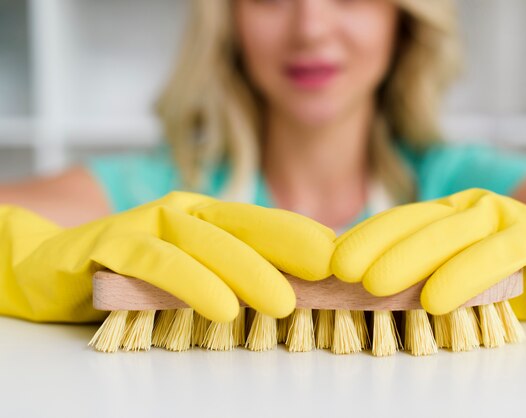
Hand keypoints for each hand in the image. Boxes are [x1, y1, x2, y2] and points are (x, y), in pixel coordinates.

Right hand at [0, 191, 334, 322]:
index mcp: (206, 217)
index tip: (343, 256)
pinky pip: (158, 263)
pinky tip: (223, 307)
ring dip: (249, 271)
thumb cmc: (134, 273)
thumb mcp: (192, 270)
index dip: (303, 236)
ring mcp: (146, 223)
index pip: (263, 222)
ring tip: (285, 303)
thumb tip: (298, 285)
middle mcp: (181, 213)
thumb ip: (232, 270)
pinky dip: (193, 283)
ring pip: (206, 243)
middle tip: (330, 273)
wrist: (54, 266)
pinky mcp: (112, 245)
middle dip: (290, 247)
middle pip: (244, 226)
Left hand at [332, 188, 525, 319]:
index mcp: (446, 214)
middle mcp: (469, 208)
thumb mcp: (458, 271)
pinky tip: (437, 300)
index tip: (329, 262)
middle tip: (341, 272)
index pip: (397, 222)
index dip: (363, 239)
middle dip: (375, 247)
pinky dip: (466, 275)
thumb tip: (359, 288)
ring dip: (410, 260)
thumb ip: (421, 273)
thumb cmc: (509, 273)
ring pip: (451, 235)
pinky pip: (498, 254)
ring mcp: (503, 216)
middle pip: (416, 223)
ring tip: (376, 287)